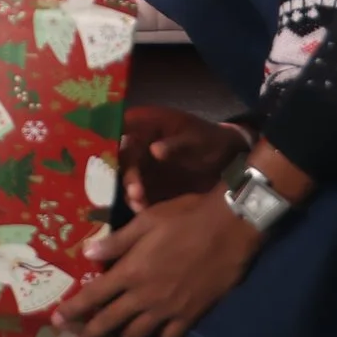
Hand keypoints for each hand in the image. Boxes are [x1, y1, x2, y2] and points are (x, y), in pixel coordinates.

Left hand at [63, 194, 265, 336]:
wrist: (229, 231)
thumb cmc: (184, 219)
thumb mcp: (146, 221)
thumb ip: (117, 242)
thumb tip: (87, 253)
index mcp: (131, 272)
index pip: (93, 296)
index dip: (73, 310)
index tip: (57, 320)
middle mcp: (145, 297)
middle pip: (111, 323)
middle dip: (91, 331)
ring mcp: (168, 310)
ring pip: (137, 334)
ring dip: (124, 333)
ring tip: (120, 331)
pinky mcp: (190, 317)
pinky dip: (159, 336)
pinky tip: (157, 330)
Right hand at [121, 104, 252, 205]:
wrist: (229, 164)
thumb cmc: (210, 141)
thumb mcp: (197, 138)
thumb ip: (177, 144)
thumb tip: (154, 150)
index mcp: (148, 126)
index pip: (123, 128)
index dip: (110, 138)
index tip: (107, 154)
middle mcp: (141, 147)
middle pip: (123, 159)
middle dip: (126, 174)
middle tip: (135, 189)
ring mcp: (145, 169)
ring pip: (128, 180)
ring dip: (131, 192)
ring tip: (140, 202)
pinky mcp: (151, 188)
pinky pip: (139, 197)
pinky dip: (140, 204)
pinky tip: (144, 210)